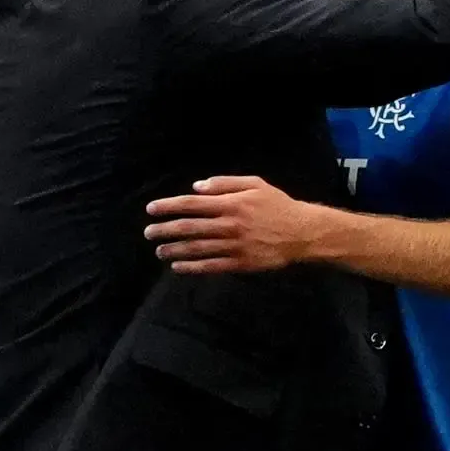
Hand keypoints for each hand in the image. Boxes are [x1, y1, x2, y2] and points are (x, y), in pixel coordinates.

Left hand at [144, 176, 321, 274]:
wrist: (302, 232)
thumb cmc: (277, 205)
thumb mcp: (254, 184)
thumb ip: (224, 183)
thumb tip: (196, 187)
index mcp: (231, 203)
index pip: (191, 204)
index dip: (168, 207)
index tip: (151, 210)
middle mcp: (229, 224)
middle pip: (189, 227)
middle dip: (165, 229)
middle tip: (147, 232)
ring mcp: (234, 246)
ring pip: (197, 248)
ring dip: (174, 249)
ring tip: (158, 250)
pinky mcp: (240, 263)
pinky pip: (210, 266)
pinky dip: (191, 267)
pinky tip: (177, 267)